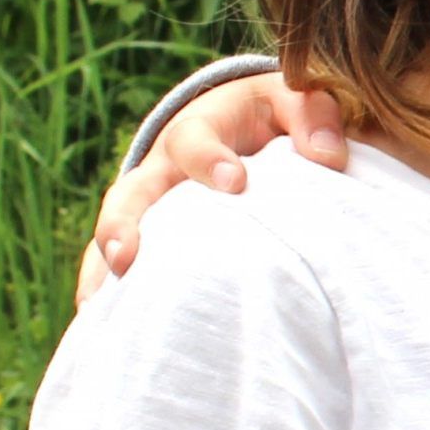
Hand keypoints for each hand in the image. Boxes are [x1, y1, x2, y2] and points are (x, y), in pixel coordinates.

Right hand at [77, 73, 350, 303]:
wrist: (246, 125)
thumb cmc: (275, 117)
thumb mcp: (296, 102)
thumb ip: (313, 119)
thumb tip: (329, 158)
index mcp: (200, 129)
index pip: (195, 141)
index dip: (210, 160)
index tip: (236, 183)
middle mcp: (163, 169)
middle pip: (132, 193)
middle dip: (124, 224)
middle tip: (126, 258)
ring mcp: (150, 205)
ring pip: (117, 234)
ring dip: (102, 266)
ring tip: (100, 304)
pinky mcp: (148, 236)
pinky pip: (114, 264)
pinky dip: (104, 291)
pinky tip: (101, 327)